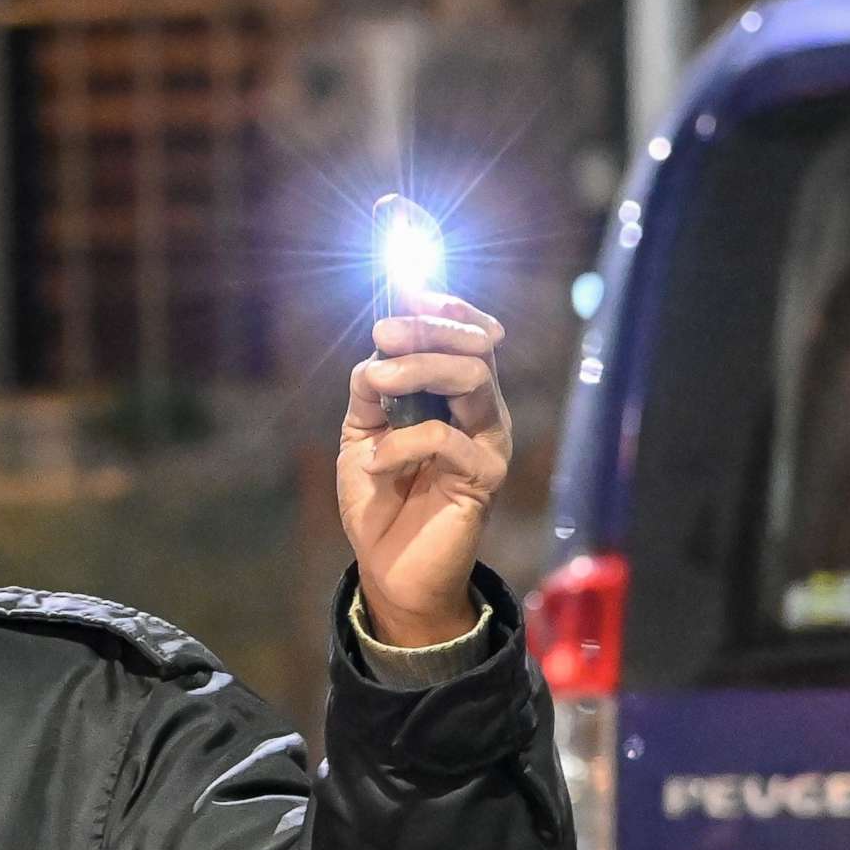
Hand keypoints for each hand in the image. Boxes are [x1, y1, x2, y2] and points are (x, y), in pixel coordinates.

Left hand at [337, 290, 511, 646]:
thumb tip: (378, 346)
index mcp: (451, 392)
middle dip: (427, 327)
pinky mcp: (486, 477)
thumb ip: (371, 388)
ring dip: (419, 368)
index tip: (406, 283)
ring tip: (378, 384)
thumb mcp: (361, 431)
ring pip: (472, 376)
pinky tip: (378, 463)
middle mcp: (479, 408)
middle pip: (473, 344)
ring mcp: (488, 440)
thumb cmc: (378, 497)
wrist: (387, 567)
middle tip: (383, 333)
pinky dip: (401, 443)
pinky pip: (446, 439)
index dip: (442, 302)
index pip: (465, 332)